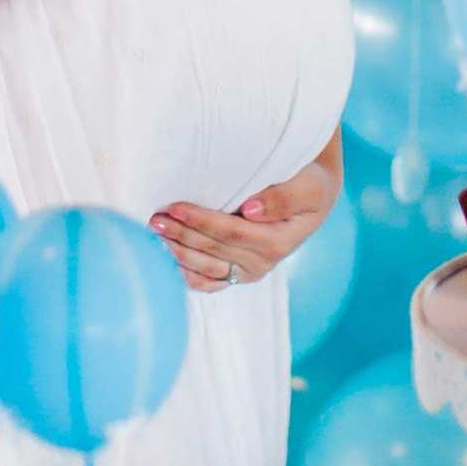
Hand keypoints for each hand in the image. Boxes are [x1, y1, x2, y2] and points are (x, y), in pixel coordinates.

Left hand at [149, 155, 339, 292]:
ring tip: (156, 232)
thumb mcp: (308, 185)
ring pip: (206, 268)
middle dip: (182, 234)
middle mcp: (263, 263)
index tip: (176, 207)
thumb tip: (250, 211)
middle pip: (214, 250)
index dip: (202, 221)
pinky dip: (187, 272)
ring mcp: (250, 272)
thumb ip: (282, 198)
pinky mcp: (239, 273)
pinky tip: (168, 257)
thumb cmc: (308, 183)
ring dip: (178, 251)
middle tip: (155, 219)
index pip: (232, 232)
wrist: (311, 195)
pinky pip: (209, 282)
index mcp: (279, 242)